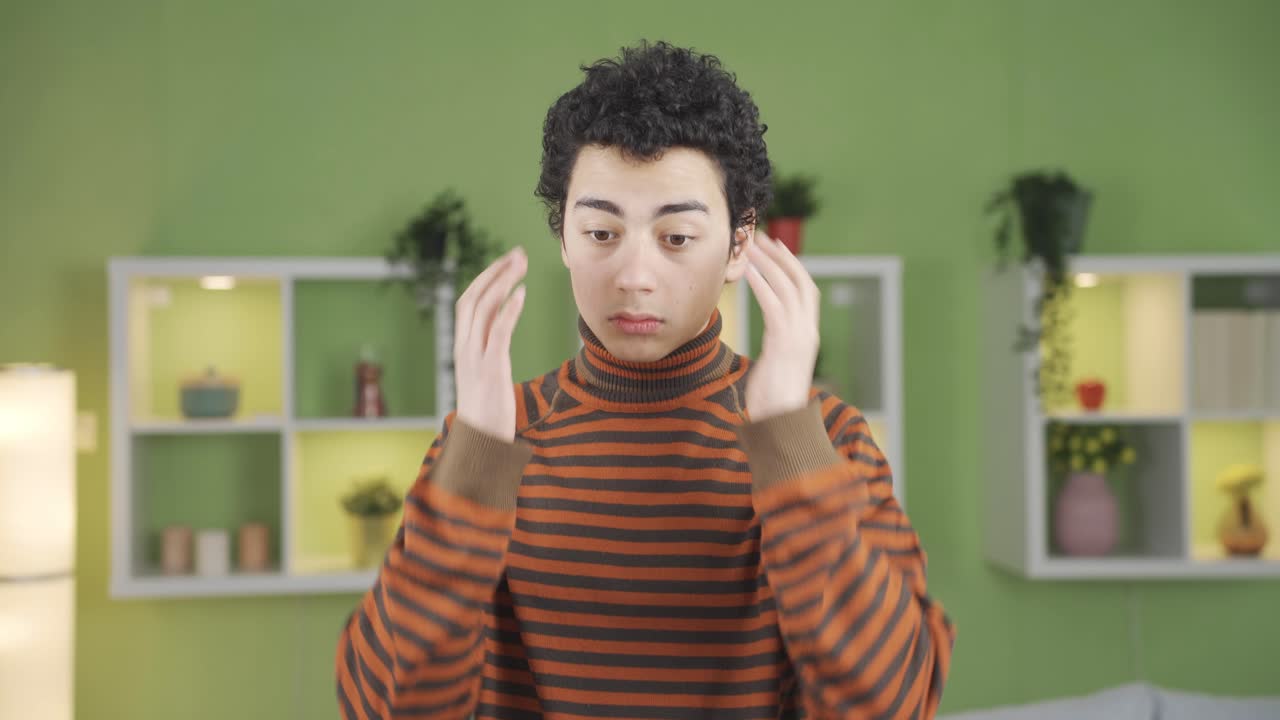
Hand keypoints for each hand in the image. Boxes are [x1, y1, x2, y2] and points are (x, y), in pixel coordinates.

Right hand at [453, 246, 527, 441]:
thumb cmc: (486, 413)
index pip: (468, 303)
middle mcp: (465, 348)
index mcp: (463, 348)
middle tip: (516, 255)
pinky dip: (508, 310)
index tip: (506, 263)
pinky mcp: (491, 369)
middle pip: (473, 298)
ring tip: (521, 266)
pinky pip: (497, 333)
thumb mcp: (485, 375)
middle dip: (494, 273)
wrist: (479, 444)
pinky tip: (521, 294)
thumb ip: (488, 351)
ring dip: (502, 283)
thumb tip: (498, 330)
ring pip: (483, 309)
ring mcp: (475, 358)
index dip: (486, 279)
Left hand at [742, 230, 820, 421]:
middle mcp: (807, 331)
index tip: (777, 250)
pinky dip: (762, 283)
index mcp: (808, 336)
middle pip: (801, 282)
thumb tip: (770, 342)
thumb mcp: (777, 367)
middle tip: (764, 238)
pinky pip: (773, 304)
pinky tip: (748, 270)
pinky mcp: (784, 343)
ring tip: (751, 247)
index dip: (793, 268)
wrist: (782, 423)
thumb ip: (777, 348)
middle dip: (782, 257)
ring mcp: (799, 336)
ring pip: (787, 288)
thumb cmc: (775, 401)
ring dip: (768, 264)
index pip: (806, 291)